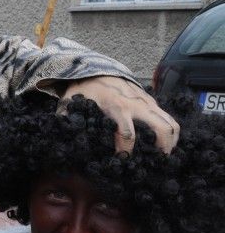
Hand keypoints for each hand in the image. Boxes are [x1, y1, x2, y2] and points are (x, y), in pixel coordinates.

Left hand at [60, 77, 178, 153]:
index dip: (126, 150)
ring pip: (171, 122)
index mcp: (116, 107)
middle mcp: (136, 105)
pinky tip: (165, 145)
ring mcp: (147, 103)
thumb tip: (60, 135)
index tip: (121, 161)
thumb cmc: (84, 89)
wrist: (97, 69)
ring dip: (171, 141)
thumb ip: (66, 117)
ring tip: (165, 156)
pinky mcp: (152, 102)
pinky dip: (171, 132)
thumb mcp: (71, 101)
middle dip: (162, 147)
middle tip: (157, 163)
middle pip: (161, 127)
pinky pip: (169, 118)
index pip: (127, 133)